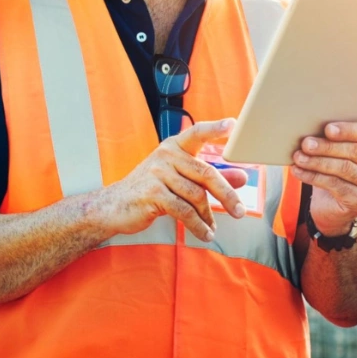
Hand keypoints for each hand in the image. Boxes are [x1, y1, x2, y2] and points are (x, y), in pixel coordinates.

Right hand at [93, 119, 249, 241]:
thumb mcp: (180, 180)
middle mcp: (166, 155)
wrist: (114, 206)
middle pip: (206, 173)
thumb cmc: (150, 190)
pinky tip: (204, 233)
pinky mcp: (153, 193)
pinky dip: (198, 225)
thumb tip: (242, 177)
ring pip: (196, 195)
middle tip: (240, 211)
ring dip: (208, 216)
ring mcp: (157, 173)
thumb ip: (210, 178)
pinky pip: (184, 211)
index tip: (233, 124)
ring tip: (213, 228)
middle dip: (226, 195)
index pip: (197, 133)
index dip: (215, 128)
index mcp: (173, 146)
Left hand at [290, 99, 356, 235]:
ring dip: (317, 162)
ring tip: (298, 157)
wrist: (337, 202)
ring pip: (344, 169)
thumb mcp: (347, 144)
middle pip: (354, 152)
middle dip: (327, 147)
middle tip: (305, 143)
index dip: (348, 130)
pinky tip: (298, 171)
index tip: (327, 129)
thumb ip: (352, 125)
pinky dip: (313, 177)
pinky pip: (335, 186)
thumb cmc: (341, 164)